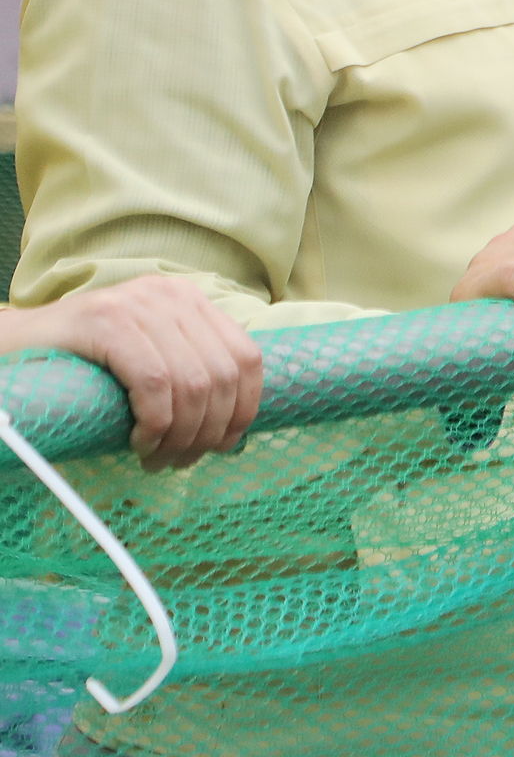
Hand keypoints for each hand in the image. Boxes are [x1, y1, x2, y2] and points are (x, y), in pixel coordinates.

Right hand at [7, 277, 264, 472]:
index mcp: (190, 301)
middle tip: (181, 461)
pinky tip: (140, 442)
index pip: (247, 357)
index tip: (225, 444)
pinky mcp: (107, 322)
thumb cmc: (85, 363)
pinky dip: (156, 423)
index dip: (245, 408)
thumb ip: (189, 372)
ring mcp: (139, 304)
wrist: (13, 345)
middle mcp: (171, 295)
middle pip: (222, 376)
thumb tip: (235, 429)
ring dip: (182, 435)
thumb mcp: (148, 356)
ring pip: (192, 384)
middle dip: (209, 431)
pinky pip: (154, 383)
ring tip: (159, 459)